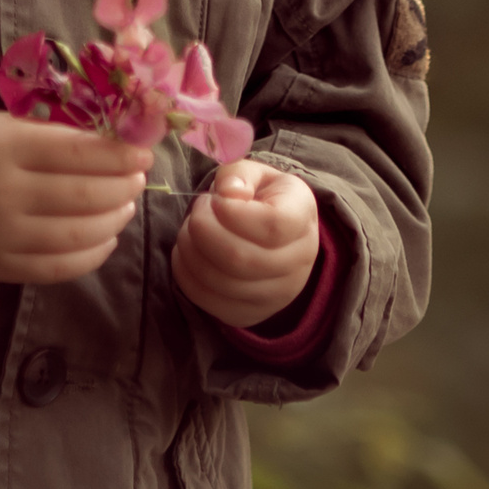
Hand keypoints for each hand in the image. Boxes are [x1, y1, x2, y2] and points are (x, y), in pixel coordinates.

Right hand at [0, 112, 150, 282]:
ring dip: (115, 219)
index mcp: (1, 147)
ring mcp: (0, 236)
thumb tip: (121, 143)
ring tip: (126, 205)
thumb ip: (57, 133)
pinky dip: (94, 253)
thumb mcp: (7, 125)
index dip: (119, 155)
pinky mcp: (1, 267)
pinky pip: (61, 268)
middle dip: (123, 186)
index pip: (77, 152)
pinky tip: (107, 236)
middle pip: (84, 195)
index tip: (143, 154)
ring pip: (79, 234)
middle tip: (139, 179)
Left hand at [169, 159, 317, 328]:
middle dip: (203, 230)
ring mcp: (277, 295)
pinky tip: (188, 252)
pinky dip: (186, 275)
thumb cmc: (262, 199)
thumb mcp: (256, 174)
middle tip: (198, 212)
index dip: (232, 212)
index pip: (272, 226)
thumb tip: (227, 193)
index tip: (215, 199)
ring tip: (191, 230)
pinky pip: (210, 302)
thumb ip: (239, 174)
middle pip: (240, 259)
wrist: (278, 236)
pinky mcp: (251, 313)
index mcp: (301, 220)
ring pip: (222, 282)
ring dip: (191, 250)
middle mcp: (298, 264)